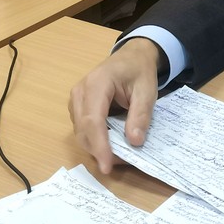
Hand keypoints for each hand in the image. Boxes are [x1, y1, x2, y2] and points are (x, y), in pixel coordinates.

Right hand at [68, 37, 160, 173]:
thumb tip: (134, 141)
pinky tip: (113, 143)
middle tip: (124, 160)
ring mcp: (76, 100)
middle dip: (100, 150)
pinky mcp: (77, 107)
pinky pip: (83, 129)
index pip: (93, 120)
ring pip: (81, 133)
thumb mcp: (147, 90)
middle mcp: (80, 92)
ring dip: (98, 147)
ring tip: (121, 152)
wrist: (131, 56)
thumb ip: (141, 115)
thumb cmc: (138, 70)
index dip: (99, 146)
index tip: (107, 166)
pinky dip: (96, 140)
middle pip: (83, 130)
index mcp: (97, 83)